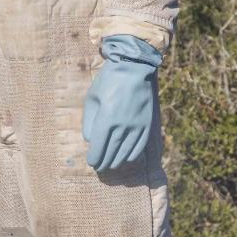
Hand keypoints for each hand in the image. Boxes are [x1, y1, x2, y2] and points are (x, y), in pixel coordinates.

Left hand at [80, 35, 161, 172]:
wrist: (134, 68)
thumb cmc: (108, 82)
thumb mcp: (92, 98)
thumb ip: (89, 122)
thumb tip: (90, 141)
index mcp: (106, 119)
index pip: (99, 147)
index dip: (94, 158)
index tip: (91, 163)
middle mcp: (123, 125)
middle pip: (112, 153)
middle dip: (104, 162)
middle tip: (99, 168)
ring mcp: (137, 126)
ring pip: (126, 152)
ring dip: (117, 161)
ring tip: (110, 165)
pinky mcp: (147, 124)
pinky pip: (139, 146)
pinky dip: (132, 155)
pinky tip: (126, 158)